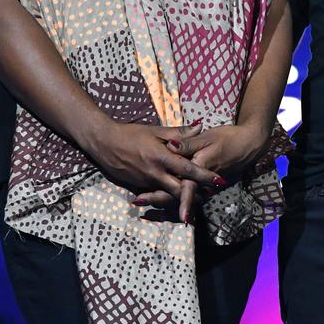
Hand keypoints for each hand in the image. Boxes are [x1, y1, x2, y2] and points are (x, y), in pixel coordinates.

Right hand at [86, 120, 224, 202]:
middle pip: (180, 189)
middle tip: (213, 193)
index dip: (205, 176)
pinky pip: (157, 193)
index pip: (188, 169)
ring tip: (200, 197)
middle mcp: (155, 173)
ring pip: (169, 195)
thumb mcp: (155, 130)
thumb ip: (179, 133)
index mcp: (161, 157)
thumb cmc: (131, 133)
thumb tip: (200, 126)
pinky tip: (178, 196)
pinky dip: (169, 196)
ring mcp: (146, 182)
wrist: (104, 143)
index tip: (220, 180)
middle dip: (197, 194)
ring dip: (184, 197)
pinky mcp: (139, 186)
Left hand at [133, 123, 268, 222]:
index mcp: (199, 167)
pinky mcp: (205, 184)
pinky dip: (173, 195)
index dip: (161, 193)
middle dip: (156, 199)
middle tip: (137, 200)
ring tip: (141, 198)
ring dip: (162, 198)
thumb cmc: (228, 138)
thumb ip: (189, 142)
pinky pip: (187, 193)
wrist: (248, 145)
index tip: (145, 199)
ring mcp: (204, 184)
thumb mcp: (208, 137)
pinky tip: (159, 195)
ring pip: (180, 196)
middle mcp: (201, 180)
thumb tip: (171, 145)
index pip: (181, 184)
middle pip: (176, 194)